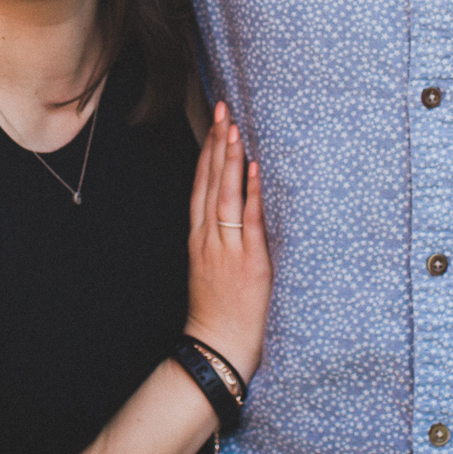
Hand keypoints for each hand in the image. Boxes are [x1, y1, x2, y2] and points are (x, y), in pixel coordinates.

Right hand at [184, 103, 271, 385]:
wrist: (217, 344)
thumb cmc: (216, 308)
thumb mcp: (207, 265)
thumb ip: (214, 236)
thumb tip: (226, 209)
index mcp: (198, 236)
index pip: (200, 184)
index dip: (208, 152)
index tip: (215, 123)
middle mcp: (208, 236)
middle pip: (210, 181)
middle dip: (217, 143)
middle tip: (224, 110)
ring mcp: (227, 247)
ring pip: (225, 194)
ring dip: (230, 159)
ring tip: (234, 129)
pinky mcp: (249, 260)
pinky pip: (250, 220)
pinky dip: (252, 193)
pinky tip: (254, 169)